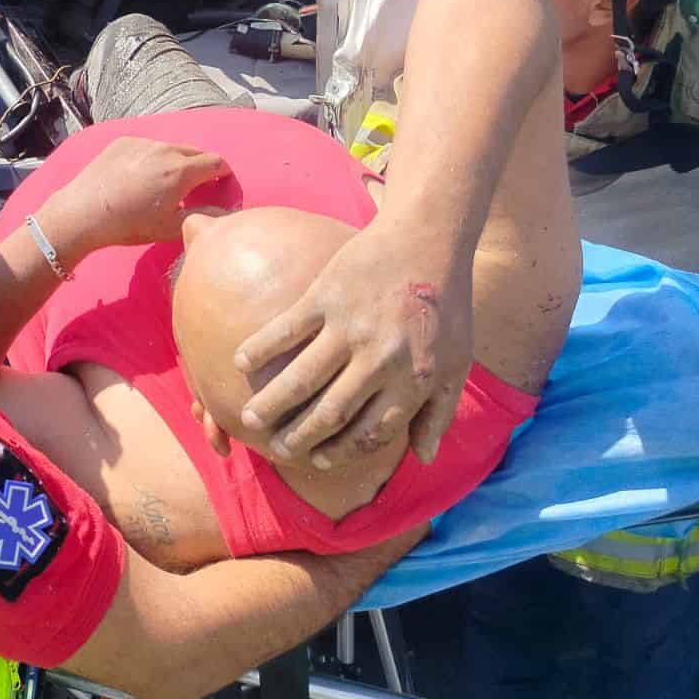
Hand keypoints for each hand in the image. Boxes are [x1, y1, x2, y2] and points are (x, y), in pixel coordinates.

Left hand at [45, 137, 230, 254]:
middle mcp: (165, 150)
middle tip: (194, 186)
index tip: (219, 184)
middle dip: (201, 166)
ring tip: (162, 183)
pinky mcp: (123, 141)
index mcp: (182, 171)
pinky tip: (137, 177)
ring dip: (175, 161)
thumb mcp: (170, 227)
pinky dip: (151, 157)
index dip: (223, 173)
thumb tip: (226, 211)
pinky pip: (147, 146)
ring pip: (170, 148)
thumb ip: (203, 215)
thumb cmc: (129, 224)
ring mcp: (143, 142)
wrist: (84, 212)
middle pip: (195, 152)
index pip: (216, 162)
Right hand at [233, 217, 472, 467]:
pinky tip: (241, 362)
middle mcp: (379, 360)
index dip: (342, 452)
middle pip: (330, 412)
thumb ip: (440, 413)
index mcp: (412, 380)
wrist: (428, 238)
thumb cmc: (445, 305)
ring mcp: (349, 327)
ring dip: (272, 404)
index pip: (371, 432)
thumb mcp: (457, 363)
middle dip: (299, 437)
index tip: (319, 460)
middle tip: (277, 448)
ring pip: (301, 379)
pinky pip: (285, 330)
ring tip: (252, 420)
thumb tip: (423, 458)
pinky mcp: (325, 296)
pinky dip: (261, 347)